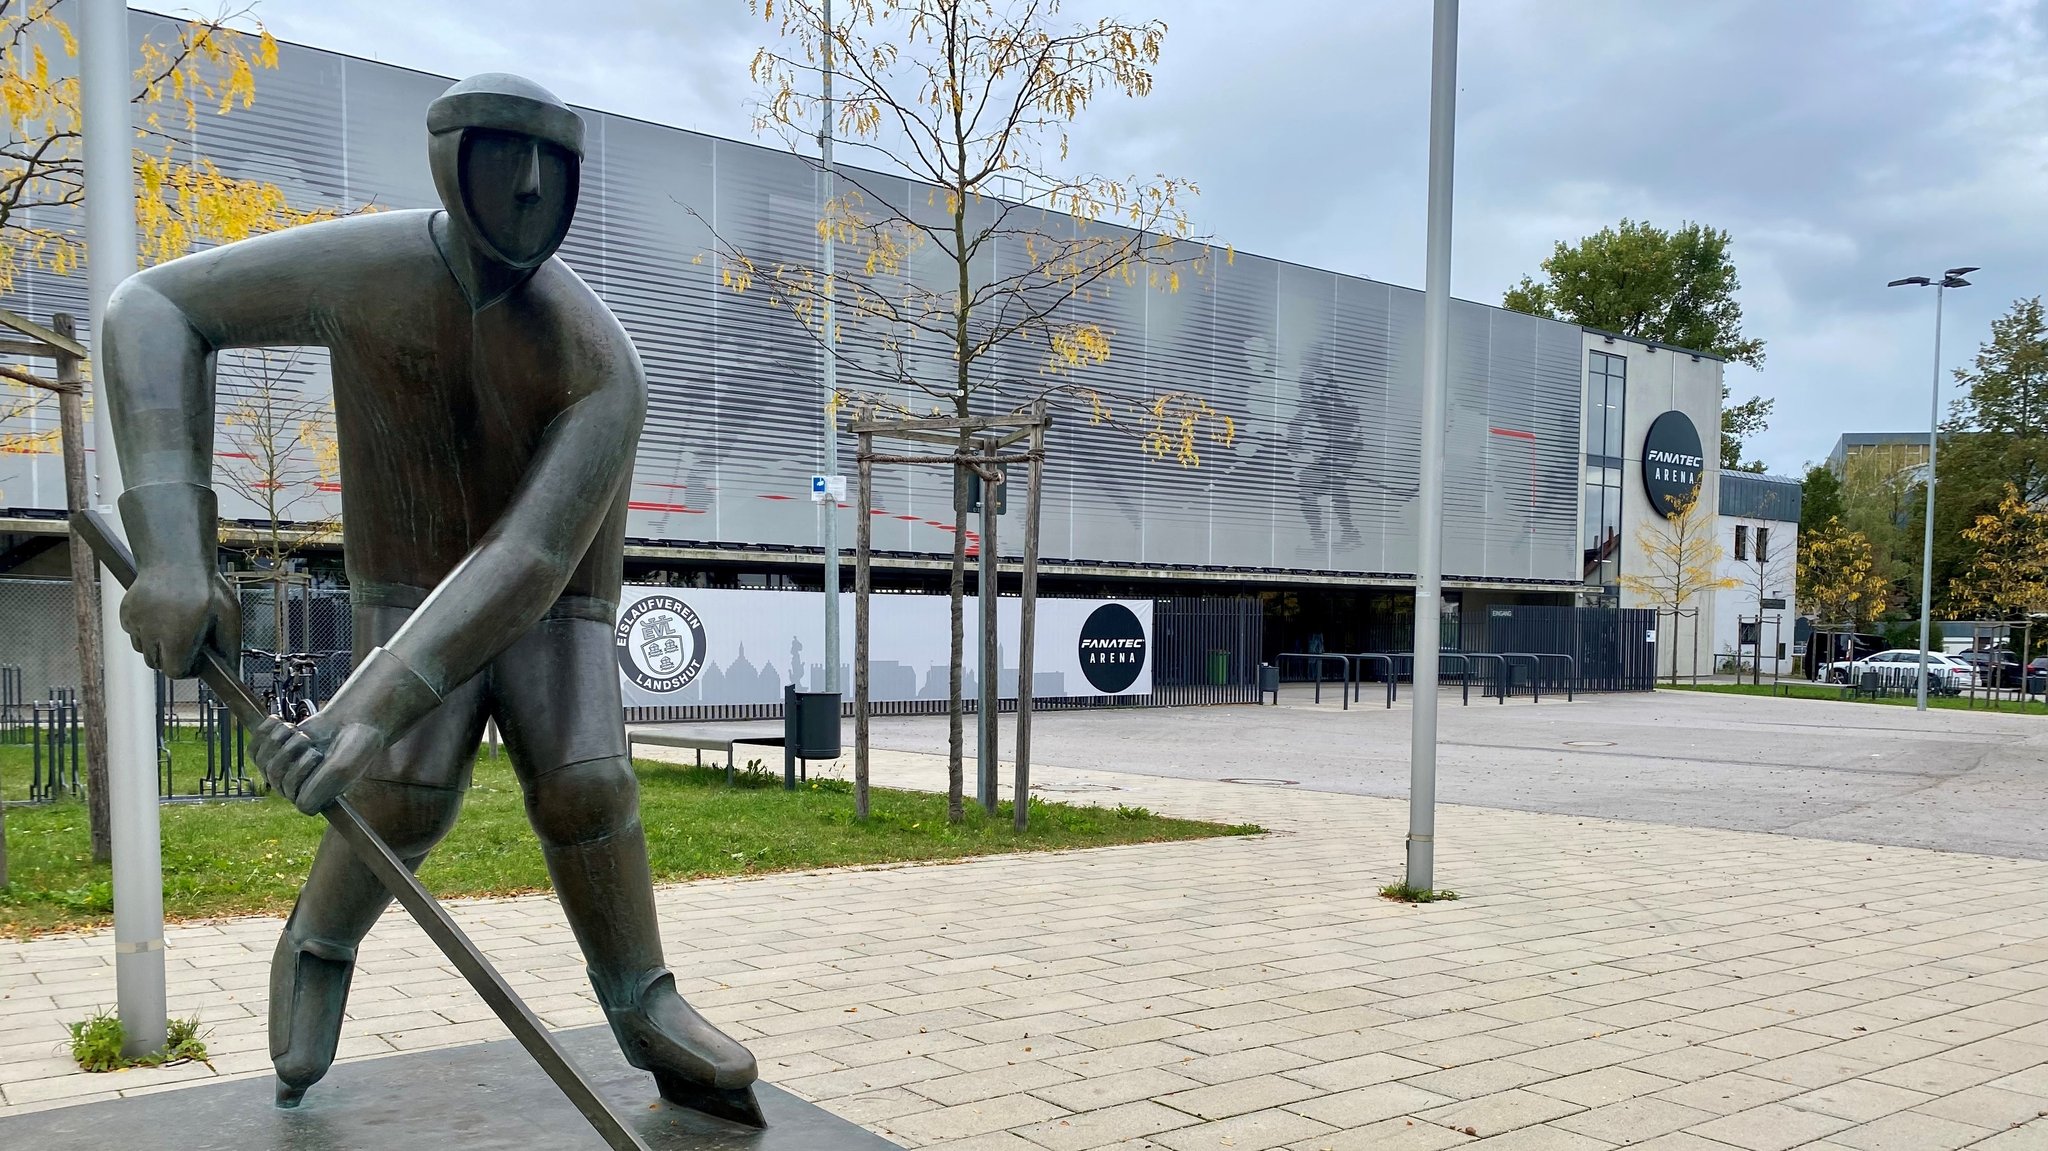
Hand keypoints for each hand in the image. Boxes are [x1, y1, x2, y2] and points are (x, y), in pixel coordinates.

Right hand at [120, 567, 238, 678]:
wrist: (178, 557)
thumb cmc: (205, 586)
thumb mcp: (227, 616)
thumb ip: (228, 647)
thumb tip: (230, 671)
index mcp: (177, 637)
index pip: (174, 672)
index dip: (188, 668)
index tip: (195, 659)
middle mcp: (151, 632)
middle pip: (156, 663)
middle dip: (172, 657)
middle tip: (186, 641)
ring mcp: (136, 622)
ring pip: (142, 648)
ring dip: (156, 644)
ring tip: (173, 626)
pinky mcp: (126, 612)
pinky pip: (133, 631)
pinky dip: (144, 629)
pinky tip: (160, 614)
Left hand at [253, 712, 385, 815]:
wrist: (351, 722)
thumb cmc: (352, 746)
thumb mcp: (342, 769)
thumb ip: (320, 789)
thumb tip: (298, 805)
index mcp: (313, 800)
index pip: (290, 791)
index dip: (302, 769)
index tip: (320, 755)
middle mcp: (294, 790)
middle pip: (274, 773)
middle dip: (293, 749)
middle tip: (312, 742)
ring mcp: (280, 773)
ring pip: (262, 760)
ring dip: (282, 739)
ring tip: (302, 734)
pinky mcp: (271, 755)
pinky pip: (254, 747)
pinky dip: (267, 731)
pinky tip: (283, 723)